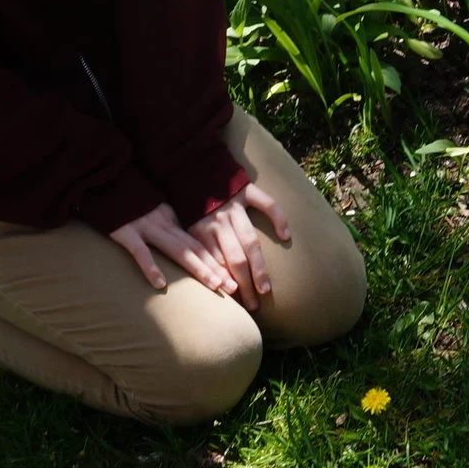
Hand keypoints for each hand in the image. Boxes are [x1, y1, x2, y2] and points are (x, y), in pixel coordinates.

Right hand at [110, 203, 236, 295]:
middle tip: (233, 288)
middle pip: (195, 249)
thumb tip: (184, 245)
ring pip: (177, 250)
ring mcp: (146, 228)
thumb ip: (168, 226)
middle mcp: (164, 224)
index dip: (217, 260)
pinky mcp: (126, 233)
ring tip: (215, 285)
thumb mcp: (153, 211)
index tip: (233, 277)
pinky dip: (151, 267)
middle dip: (216, 268)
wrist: (105, 182)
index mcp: (172, 220)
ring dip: (197, 268)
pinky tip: (160, 284)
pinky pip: (140, 252)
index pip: (199, 243)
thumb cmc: (128, 201)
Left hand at [187, 182, 290, 310]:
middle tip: (253, 305)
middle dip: (244, 285)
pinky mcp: (246, 189)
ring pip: (249, 240)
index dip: (226, 284)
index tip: (235, 304)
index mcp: (200, 229)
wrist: (188, 161)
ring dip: (259, 266)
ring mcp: (234, 206)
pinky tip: (286, 236)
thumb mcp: (182, 221)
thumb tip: (208, 273)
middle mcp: (218, 221)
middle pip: (234, 259)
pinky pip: (266, 204)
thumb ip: (194, 244)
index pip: (216, 264)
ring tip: (266, 288)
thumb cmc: (185, 196)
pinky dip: (278, 218)